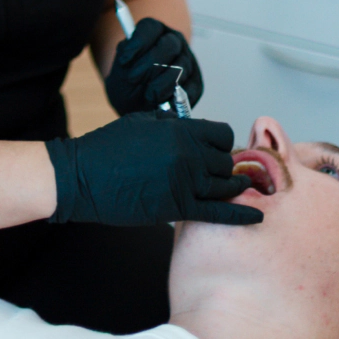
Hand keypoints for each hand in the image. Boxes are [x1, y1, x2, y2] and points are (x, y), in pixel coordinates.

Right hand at [45, 112, 262, 226]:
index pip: (222, 135)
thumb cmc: (106, 148)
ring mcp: (184, 182)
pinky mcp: (176, 207)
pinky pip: (217, 212)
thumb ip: (172, 125)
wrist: (81, 176)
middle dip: (224, 167)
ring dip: (230, 188)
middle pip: (227, 162)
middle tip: (218, 174)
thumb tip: (192, 130)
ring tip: (235, 190)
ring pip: (226, 185)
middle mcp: (188, 154)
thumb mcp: (142, 123)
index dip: (220, 143)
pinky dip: (239, 215)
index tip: (215, 151)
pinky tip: (257, 215)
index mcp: (180, 130)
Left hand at [105, 18, 203, 115]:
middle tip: (133, 79)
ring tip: (147, 95)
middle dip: (149, 64)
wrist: (138, 108)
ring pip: (180, 67)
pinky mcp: (196, 83)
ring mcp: (188, 61)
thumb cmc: (128, 86)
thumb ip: (124, 65)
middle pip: (168, 45)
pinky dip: (175, 98)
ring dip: (160, 84)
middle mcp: (174, 41)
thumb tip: (129, 56)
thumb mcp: (118, 74)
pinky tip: (162, 103)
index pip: (149, 27)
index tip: (124, 60)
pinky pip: (190, 89)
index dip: (137, 43)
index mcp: (153, 32)